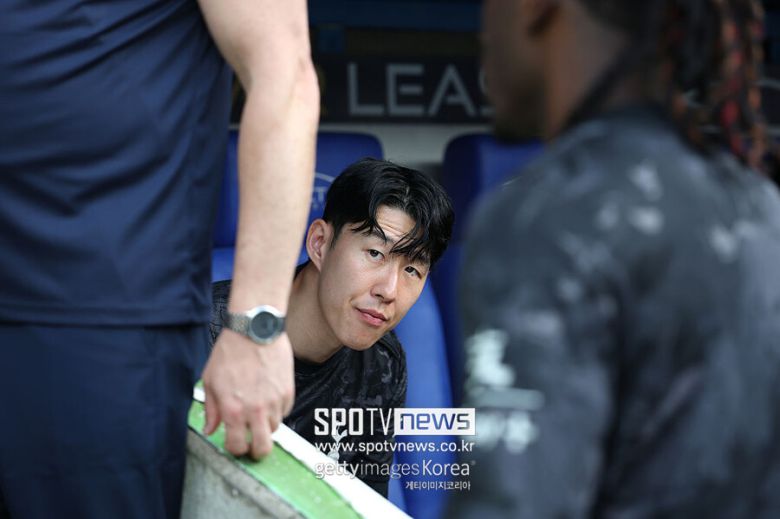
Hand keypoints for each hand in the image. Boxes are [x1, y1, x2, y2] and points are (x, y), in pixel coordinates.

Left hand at [201, 329, 294, 458]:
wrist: (255, 330)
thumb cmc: (230, 352)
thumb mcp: (210, 380)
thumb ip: (211, 409)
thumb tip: (210, 429)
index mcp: (232, 410)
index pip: (237, 446)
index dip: (235, 448)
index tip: (235, 442)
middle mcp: (255, 410)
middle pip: (262, 448)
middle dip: (256, 450)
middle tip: (252, 442)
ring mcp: (274, 402)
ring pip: (275, 429)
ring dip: (266, 425)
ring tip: (258, 410)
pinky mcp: (288, 392)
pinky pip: (284, 411)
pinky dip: (277, 409)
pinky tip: (268, 396)